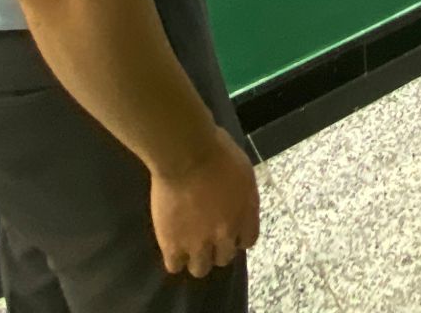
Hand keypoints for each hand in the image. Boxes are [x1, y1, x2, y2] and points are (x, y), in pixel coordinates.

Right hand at [150, 130, 259, 278]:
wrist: (187, 154)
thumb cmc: (217, 152)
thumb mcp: (243, 170)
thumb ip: (243, 192)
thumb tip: (237, 199)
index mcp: (246, 215)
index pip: (248, 241)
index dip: (237, 237)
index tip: (228, 230)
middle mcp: (226, 235)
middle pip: (224, 258)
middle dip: (217, 249)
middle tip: (206, 236)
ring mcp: (199, 243)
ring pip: (200, 268)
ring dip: (196, 258)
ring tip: (187, 245)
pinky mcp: (173, 244)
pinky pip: (174, 266)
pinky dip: (174, 259)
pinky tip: (172, 246)